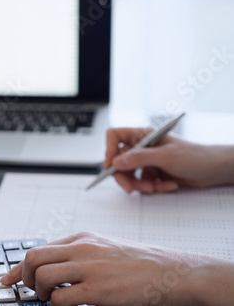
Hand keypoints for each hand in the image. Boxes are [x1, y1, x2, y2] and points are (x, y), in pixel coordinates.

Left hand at [0, 232, 233, 305]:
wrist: (171, 271)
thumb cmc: (138, 262)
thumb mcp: (104, 247)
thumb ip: (77, 253)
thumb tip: (51, 267)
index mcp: (82, 238)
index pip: (39, 248)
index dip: (19, 267)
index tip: (8, 279)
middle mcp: (81, 249)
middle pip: (34, 258)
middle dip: (26, 277)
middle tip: (33, 291)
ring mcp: (89, 268)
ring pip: (43, 276)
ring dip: (40, 292)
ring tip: (51, 299)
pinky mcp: (99, 290)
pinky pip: (62, 298)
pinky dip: (56, 305)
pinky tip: (64, 305)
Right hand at [104, 127, 233, 192]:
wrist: (214, 170)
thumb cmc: (195, 156)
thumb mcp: (165, 156)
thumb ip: (139, 158)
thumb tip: (116, 162)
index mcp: (142, 135)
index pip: (115, 136)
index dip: (109, 150)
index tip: (109, 166)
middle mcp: (142, 147)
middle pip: (118, 161)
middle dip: (124, 176)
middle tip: (130, 188)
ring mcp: (147, 161)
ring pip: (129, 175)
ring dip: (140, 184)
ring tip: (155, 187)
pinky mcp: (152, 173)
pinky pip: (142, 183)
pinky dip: (153, 187)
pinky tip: (168, 185)